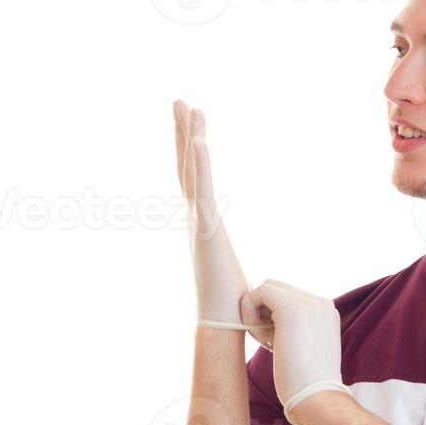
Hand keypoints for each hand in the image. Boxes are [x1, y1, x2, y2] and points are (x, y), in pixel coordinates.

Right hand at [173, 100, 251, 328]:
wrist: (223, 324)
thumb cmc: (232, 304)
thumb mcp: (237, 272)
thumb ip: (235, 261)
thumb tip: (246, 269)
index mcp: (201, 224)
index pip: (193, 178)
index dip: (189, 150)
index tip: (191, 122)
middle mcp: (194, 218)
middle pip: (186, 165)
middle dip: (182, 132)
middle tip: (179, 100)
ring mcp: (198, 222)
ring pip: (191, 170)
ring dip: (189, 137)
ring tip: (188, 107)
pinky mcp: (207, 230)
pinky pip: (202, 190)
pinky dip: (200, 165)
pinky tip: (200, 140)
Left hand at [242, 280, 345, 420]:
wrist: (317, 397)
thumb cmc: (306, 383)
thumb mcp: (306, 348)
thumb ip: (296, 329)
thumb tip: (269, 321)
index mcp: (326, 311)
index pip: (289, 297)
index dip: (272, 316)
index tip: (275, 342)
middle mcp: (320, 301)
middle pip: (276, 288)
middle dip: (263, 311)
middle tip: (268, 342)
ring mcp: (308, 302)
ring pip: (266, 288)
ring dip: (257, 313)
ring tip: (268, 343)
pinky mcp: (290, 307)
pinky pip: (257, 293)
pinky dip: (248, 311)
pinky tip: (259, 337)